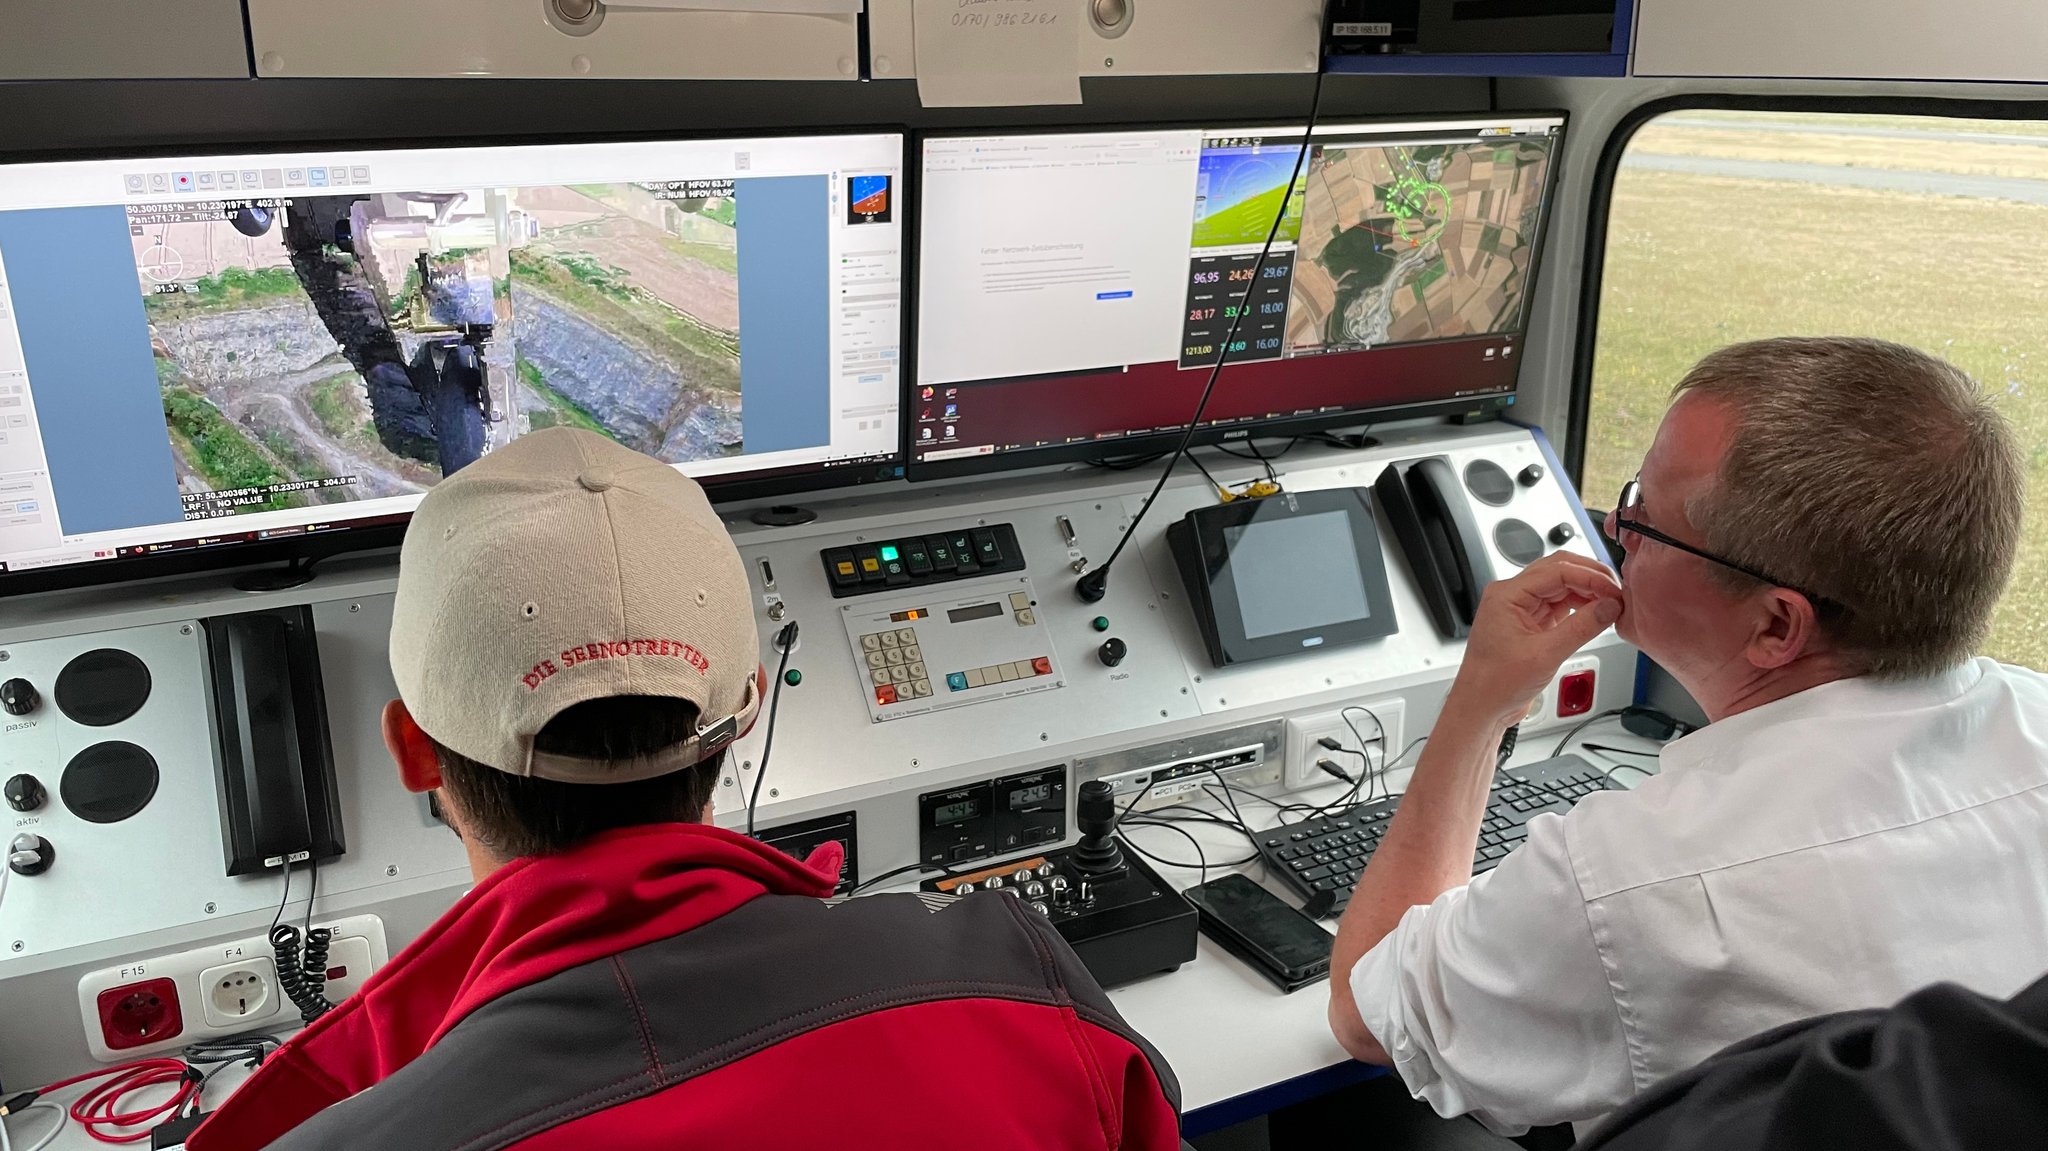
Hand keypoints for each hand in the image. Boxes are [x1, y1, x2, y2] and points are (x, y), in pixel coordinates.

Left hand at [1449, 553, 1622, 726]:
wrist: (1481, 708)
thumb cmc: (1494, 684)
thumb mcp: (1545, 655)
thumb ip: (1581, 628)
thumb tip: (1608, 607)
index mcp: (1507, 595)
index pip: (1557, 571)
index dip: (1590, 578)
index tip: (1613, 591)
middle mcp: (1512, 597)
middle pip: (1559, 571)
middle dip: (1591, 579)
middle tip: (1617, 592)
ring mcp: (1521, 609)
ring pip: (1560, 588)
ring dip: (1587, 593)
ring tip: (1611, 605)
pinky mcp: (1530, 624)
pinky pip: (1559, 605)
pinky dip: (1580, 608)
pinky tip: (1595, 615)